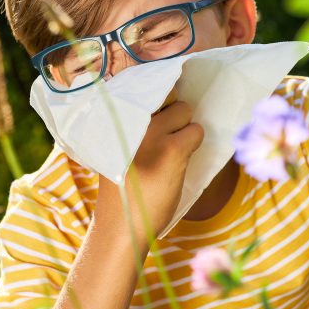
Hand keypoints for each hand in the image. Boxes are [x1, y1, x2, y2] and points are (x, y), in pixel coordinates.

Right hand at [96, 99, 203, 244]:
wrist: (121, 225)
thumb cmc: (120, 190)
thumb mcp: (114, 149)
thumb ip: (130, 126)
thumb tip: (162, 103)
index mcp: (111, 118)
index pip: (139, 83)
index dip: (157, 88)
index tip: (163, 95)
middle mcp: (130, 118)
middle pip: (166, 93)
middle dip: (171, 112)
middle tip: (166, 134)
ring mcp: (152, 131)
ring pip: (184, 110)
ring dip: (184, 128)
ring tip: (170, 151)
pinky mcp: (173, 149)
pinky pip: (197, 131)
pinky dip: (194, 143)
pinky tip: (179, 160)